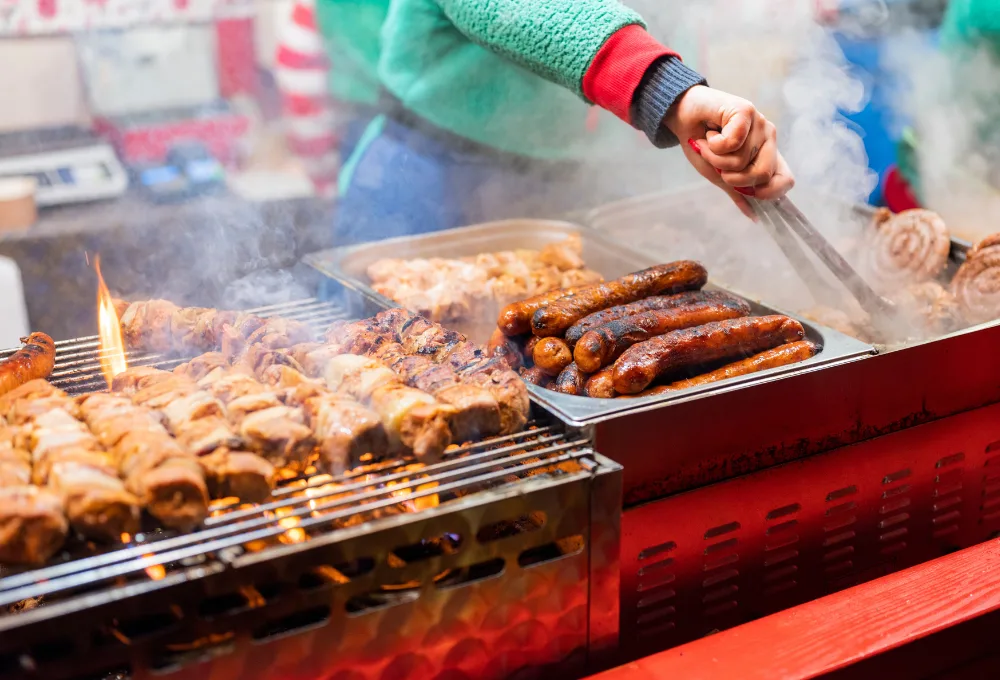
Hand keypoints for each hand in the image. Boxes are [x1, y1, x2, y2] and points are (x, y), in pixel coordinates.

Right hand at [664, 85, 794, 219]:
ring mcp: (759, 124)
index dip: (772, 191)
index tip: (750, 193)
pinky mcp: (747, 111)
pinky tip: (710, 132)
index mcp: (765, 156)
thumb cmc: (701, 143)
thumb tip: (753, 216)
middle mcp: (767, 139)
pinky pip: (733, 143)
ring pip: (742, 160)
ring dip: (716, 158)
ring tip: (709, 144)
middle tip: (719, 164)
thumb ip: (737, 191)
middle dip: (733, 177)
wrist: (682, 116)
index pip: (786, 179)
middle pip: (763, 174)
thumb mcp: (719, 174)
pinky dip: (714, 144)